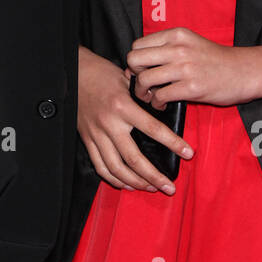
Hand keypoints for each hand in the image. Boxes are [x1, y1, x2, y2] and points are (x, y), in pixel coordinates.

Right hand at [77, 46, 192, 193]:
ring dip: (135, 182)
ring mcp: (96, 134)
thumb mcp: (127, 79)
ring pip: (116, 168)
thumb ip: (144, 95)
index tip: (188, 153)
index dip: (172, 143)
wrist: (73, 73)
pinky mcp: (87, 140)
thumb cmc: (102, 73)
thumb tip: (163, 107)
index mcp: (122, 106)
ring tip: (151, 188)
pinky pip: (100, 166)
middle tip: (170, 187)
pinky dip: (114, 179)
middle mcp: (109, 123)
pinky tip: (127, 184)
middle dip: (154, 176)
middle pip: (133, 158)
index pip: (152, 128)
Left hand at [128, 28, 260, 106]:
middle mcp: (178, 48)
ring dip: (143, 92)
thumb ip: (166, 48)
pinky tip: (163, 104)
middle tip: (144, 85)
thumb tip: (136, 62)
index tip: (143, 71)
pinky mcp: (192, 87)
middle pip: (135, 59)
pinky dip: (157, 103)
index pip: (138, 45)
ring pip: (144, 79)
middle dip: (135, 75)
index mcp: (176, 34)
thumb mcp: (190, 43)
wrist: (244, 71)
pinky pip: (160, 96)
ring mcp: (185, 68)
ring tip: (152, 97)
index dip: (136, 61)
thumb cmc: (215, 59)